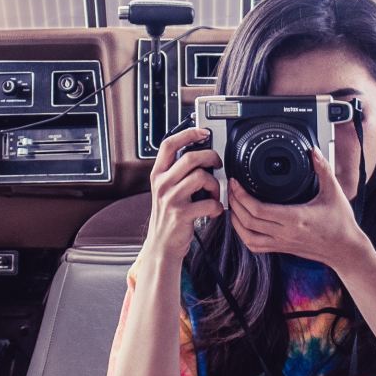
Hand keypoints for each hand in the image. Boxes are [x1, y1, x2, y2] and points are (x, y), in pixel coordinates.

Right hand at [145, 125, 223, 259]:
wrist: (162, 244)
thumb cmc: (169, 215)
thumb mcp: (166, 190)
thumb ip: (178, 173)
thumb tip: (203, 156)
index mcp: (158, 174)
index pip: (169, 145)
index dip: (187, 134)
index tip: (202, 132)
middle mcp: (162, 184)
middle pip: (189, 158)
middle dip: (210, 157)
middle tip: (217, 164)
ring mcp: (170, 199)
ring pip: (200, 177)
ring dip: (215, 184)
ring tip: (215, 192)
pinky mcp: (181, 214)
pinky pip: (207, 202)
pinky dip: (216, 206)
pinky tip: (213, 210)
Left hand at [226, 148, 375, 272]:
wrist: (345, 250)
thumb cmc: (341, 223)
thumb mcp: (334, 192)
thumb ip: (323, 169)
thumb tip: (313, 151)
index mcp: (295, 218)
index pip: (258, 209)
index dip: (242, 195)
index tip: (237, 182)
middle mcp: (285, 233)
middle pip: (248, 220)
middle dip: (234, 202)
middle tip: (231, 187)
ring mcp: (281, 243)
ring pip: (247, 236)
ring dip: (235, 220)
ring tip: (233, 203)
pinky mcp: (281, 249)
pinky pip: (255, 246)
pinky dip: (243, 234)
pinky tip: (241, 223)